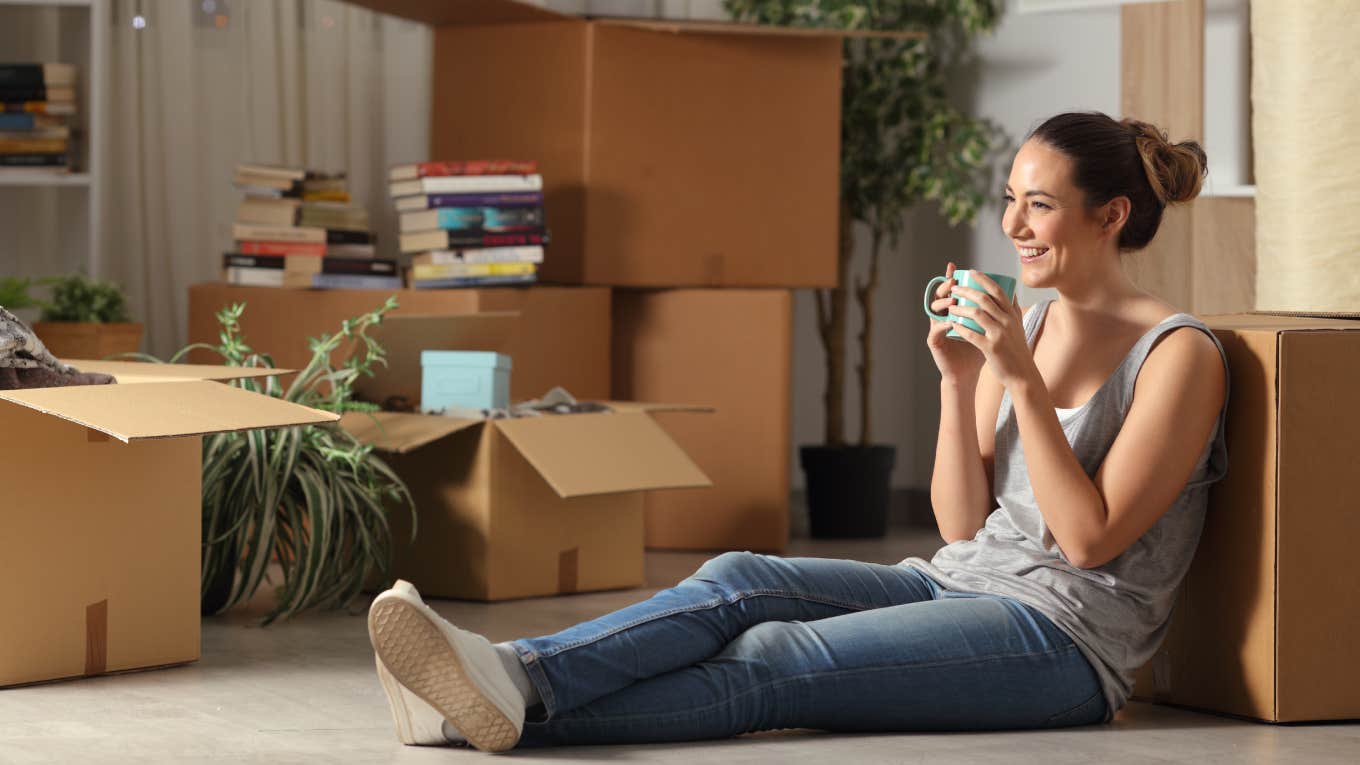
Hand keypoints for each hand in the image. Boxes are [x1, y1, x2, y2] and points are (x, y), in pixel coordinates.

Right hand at [926, 261, 984, 384]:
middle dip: (946, 287)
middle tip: (954, 281)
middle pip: (940, 296)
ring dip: (943, 304)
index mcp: (955, 311)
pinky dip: (943, 325)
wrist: (967, 373)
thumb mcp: (988, 328)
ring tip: (954, 301)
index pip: (952, 290)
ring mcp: (937, 328)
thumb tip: (1012, 294)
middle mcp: (943, 316)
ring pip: (933, 310)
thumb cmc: (978, 350)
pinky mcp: (934, 342)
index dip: (952, 277)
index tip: (957, 267)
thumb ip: (995, 311)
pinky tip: (951, 322)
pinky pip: (935, 330)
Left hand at [946, 273, 1034, 386]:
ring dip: (960, 308)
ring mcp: (999, 334)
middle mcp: (1007, 321)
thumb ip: (1014, 309)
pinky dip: (960, 327)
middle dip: (966, 290)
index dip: (984, 279)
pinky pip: (972, 334)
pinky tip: (952, 324)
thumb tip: (1011, 291)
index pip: (998, 290)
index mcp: (1012, 315)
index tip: (971, 271)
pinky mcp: (991, 348)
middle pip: (984, 299)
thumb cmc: (1017, 349)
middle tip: (954, 287)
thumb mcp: (1019, 326)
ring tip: (950, 306)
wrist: (1023, 374)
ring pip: (976, 314)